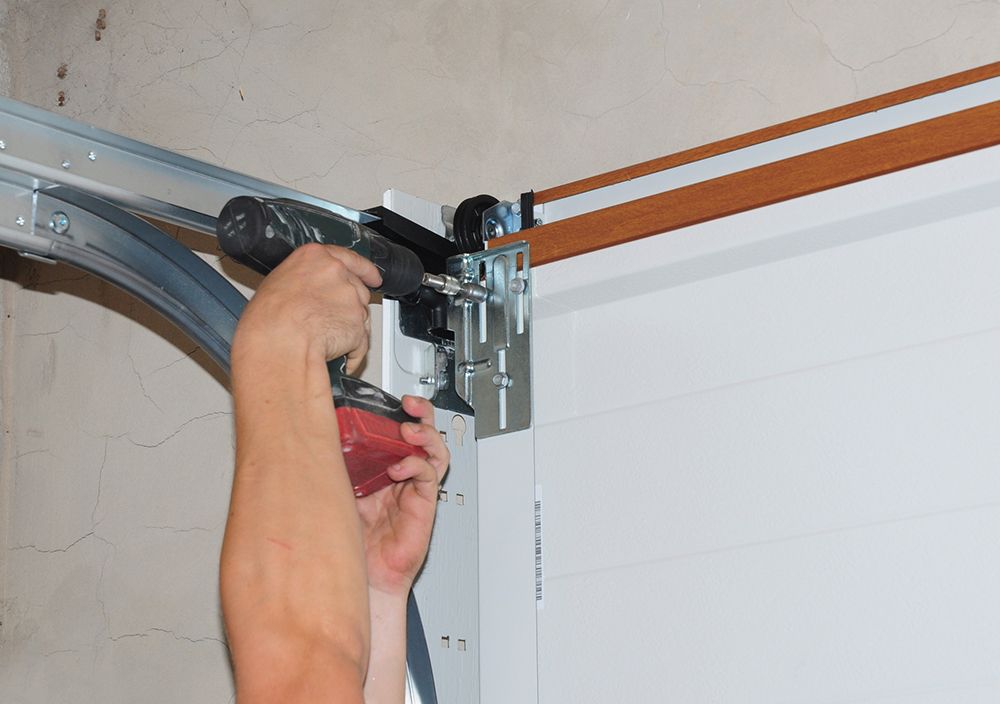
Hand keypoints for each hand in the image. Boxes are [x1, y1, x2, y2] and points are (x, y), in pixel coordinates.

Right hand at [232, 243, 381, 372]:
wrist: (279, 340)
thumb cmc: (268, 318)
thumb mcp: (278, 283)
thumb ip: (303, 281)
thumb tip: (304, 293)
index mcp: (315, 258)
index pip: (348, 257)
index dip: (364, 269)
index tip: (373, 276)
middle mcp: (337, 274)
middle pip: (356, 289)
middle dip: (348, 306)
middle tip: (329, 320)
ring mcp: (351, 299)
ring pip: (360, 315)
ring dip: (348, 328)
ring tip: (324, 340)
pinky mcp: (358, 325)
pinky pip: (360, 341)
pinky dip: (352, 351)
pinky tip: (337, 355)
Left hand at [357, 395, 449, 596]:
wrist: (363, 577)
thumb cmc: (350, 540)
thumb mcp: (338, 492)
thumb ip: (337, 467)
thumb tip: (316, 436)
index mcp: (380, 468)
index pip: (395, 431)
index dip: (396, 412)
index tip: (386, 399)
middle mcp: (400, 476)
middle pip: (422, 434)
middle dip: (422, 414)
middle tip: (411, 405)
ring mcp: (413, 489)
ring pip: (434, 451)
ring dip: (426, 435)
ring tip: (411, 430)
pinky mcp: (423, 504)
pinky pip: (428, 477)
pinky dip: (417, 466)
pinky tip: (401, 467)